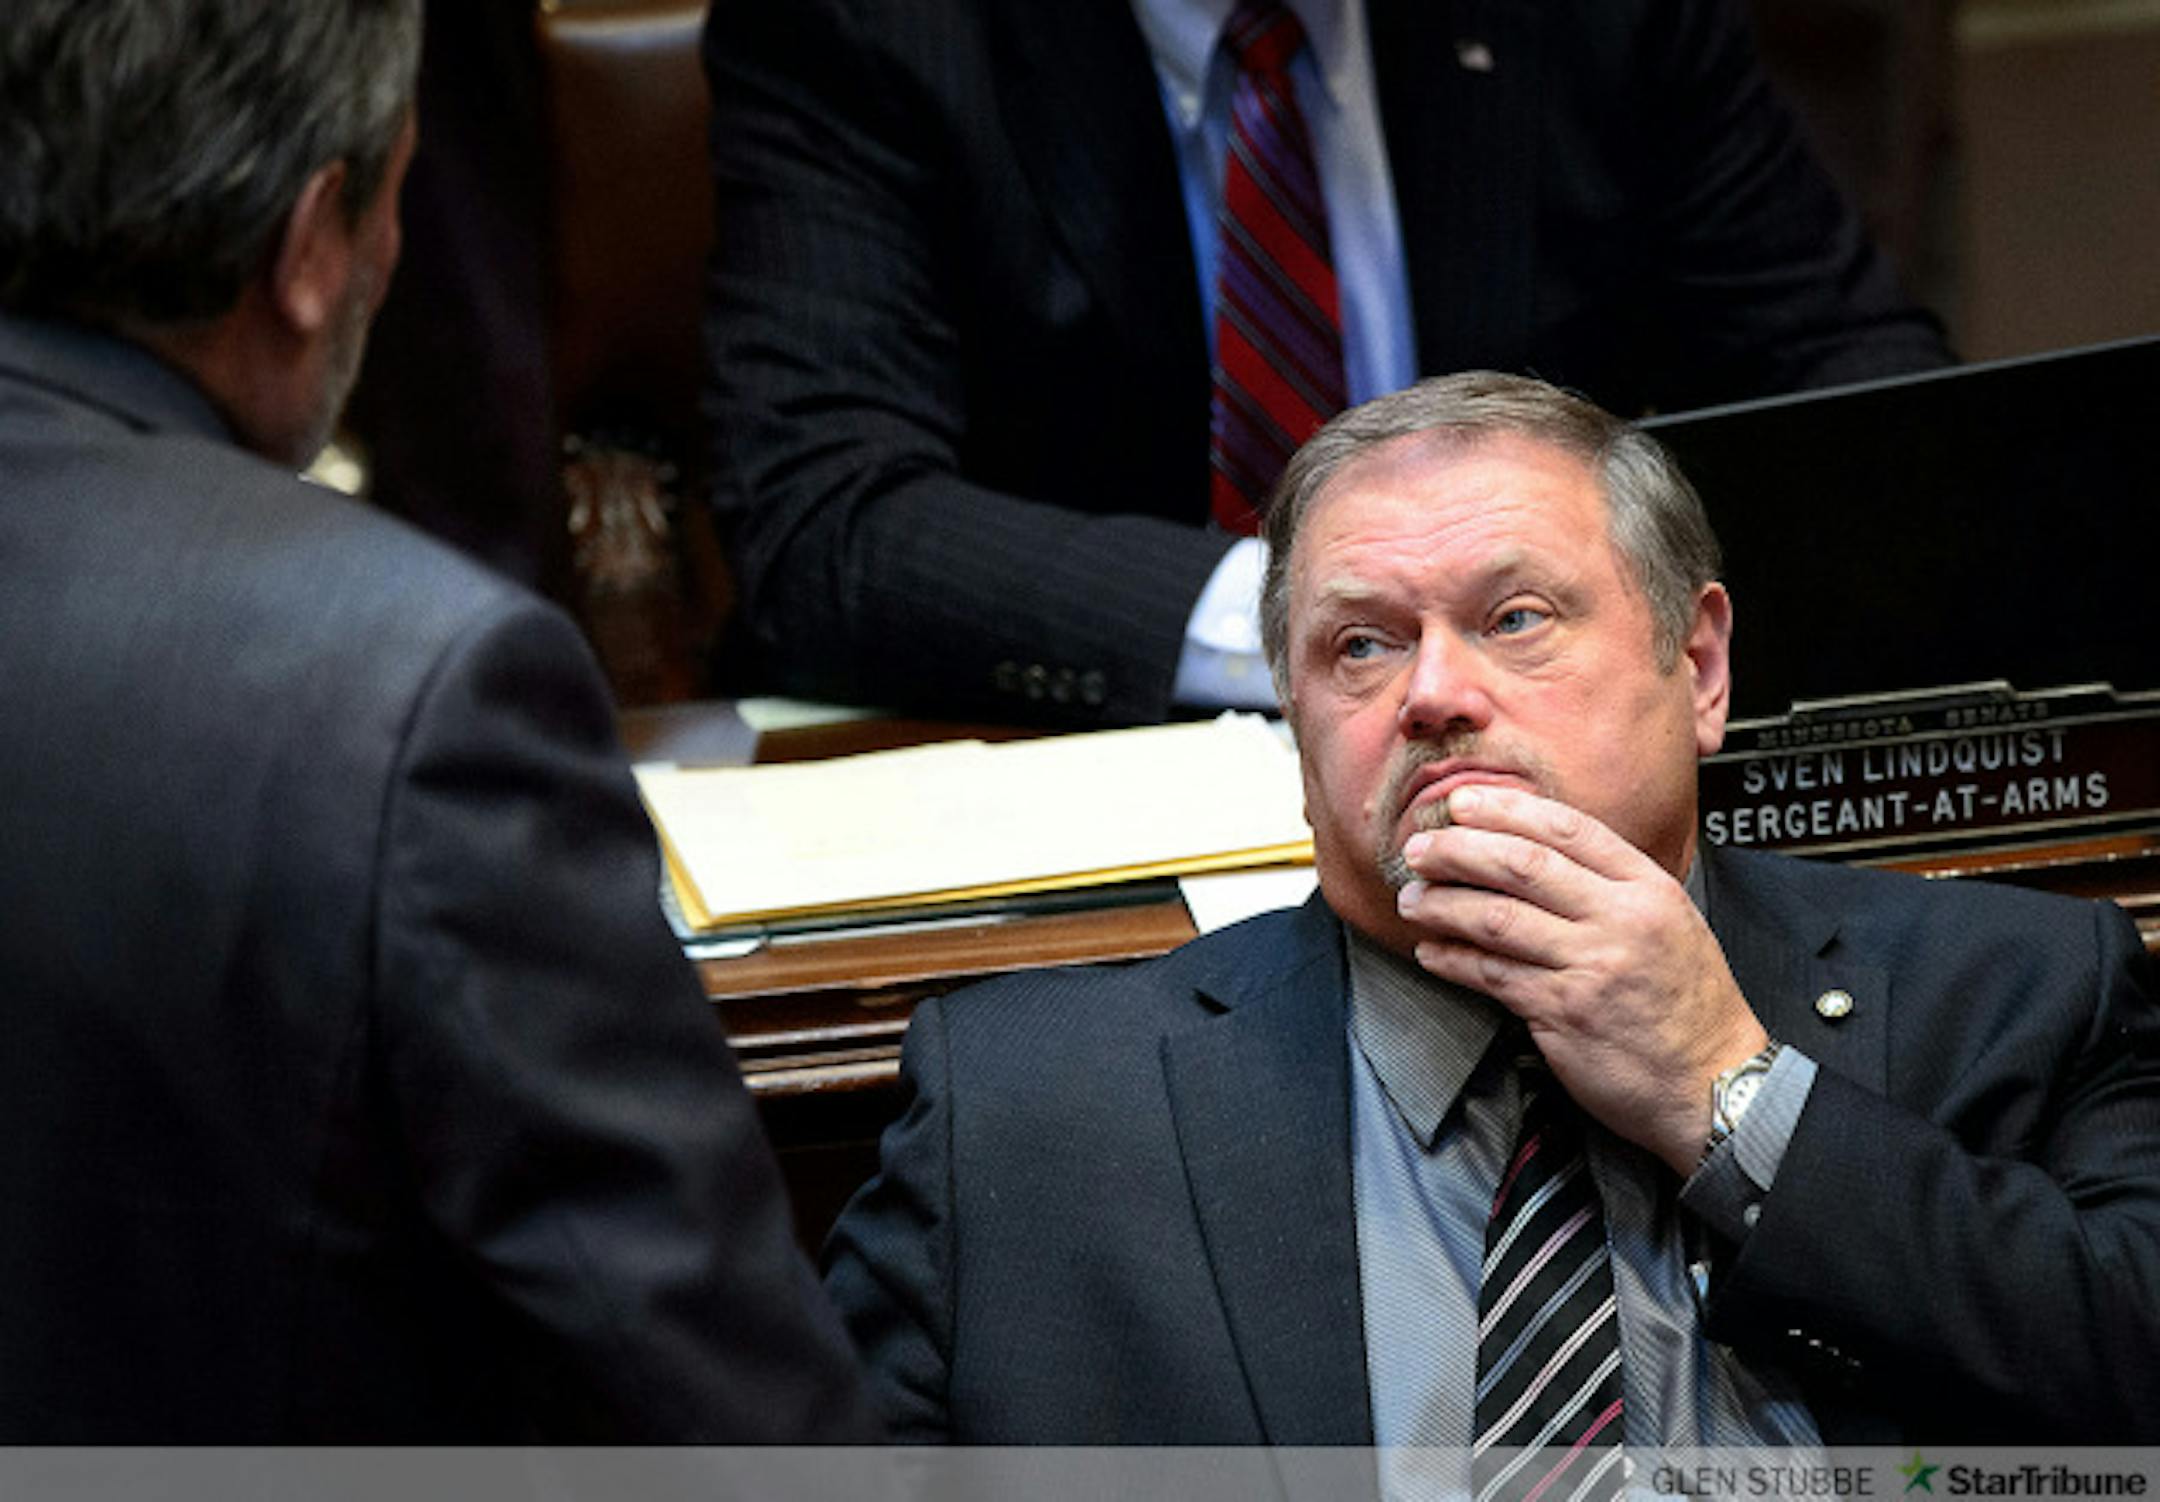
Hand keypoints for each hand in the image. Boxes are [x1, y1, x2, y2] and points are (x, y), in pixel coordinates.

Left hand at [1394, 784, 1766, 1174]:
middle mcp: (1620, 920)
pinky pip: (1493, 975)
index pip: (1567, 830)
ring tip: (1413, 900)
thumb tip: (1537, 854)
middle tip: (1419, 849)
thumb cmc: (1688, 1006)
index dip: (1506, 811)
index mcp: (1648, 888)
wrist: (1714, 1084)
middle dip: (1459, 850)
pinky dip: (1453, 959)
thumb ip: (1613, 887)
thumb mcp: (1671, 924)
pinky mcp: (1564, 1013)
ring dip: (1443, 905)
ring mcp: (1592, 966)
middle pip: (1522, 865)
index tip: (1462, 803)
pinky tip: (1431, 951)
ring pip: (1497, 918)